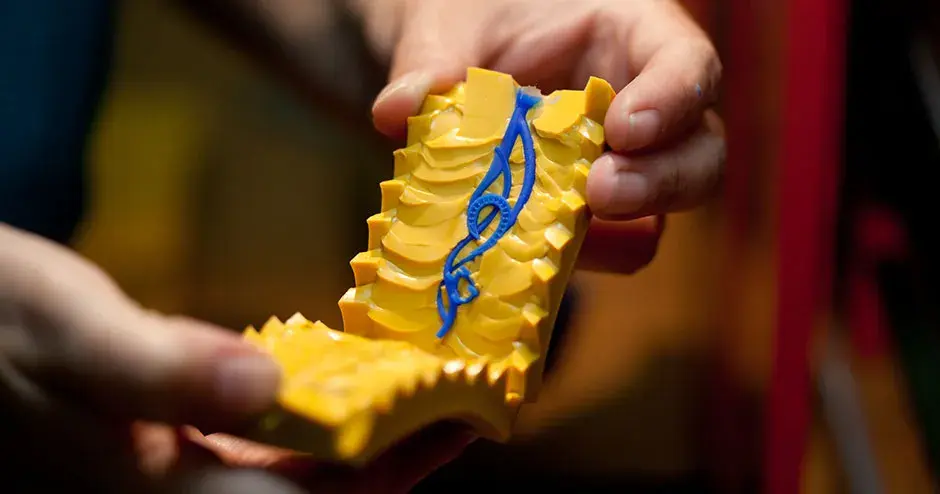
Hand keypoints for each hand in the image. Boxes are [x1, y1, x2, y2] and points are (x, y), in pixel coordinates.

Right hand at [0, 223, 471, 492]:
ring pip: (294, 468)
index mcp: (163, 492)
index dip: (393, 471)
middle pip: (316, 492)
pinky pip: (261, 439)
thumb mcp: (68, 337)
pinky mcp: (168, 441)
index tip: (458, 418)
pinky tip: (341, 376)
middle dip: (393, 452)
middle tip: (457, 394)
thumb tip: (266, 384)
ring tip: (419, 382)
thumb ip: (163, 369)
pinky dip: (311, 412)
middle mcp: (178, 492)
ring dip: (360, 432)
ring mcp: (173, 471)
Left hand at [363, 0, 724, 270]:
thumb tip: (397, 110)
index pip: (689, 66)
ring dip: (611, 236)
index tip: (622, 129)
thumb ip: (429, 59)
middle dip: (658, 183)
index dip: (671, 101)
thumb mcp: (451, 23)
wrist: (456, 56)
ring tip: (548, 233)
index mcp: (635, 39)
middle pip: (700, 156)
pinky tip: (511, 253)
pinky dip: (561, 262)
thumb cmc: (473, 18)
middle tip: (596, 193)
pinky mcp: (587, 221)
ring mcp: (622, 173)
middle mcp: (646, 113)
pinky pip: (598, 254)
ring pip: (655, 221)